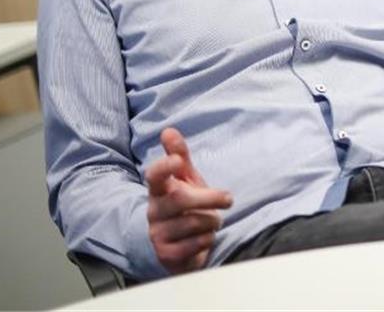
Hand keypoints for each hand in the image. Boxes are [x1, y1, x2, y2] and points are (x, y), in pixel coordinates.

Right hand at [145, 127, 232, 273]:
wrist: (176, 245)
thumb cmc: (184, 205)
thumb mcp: (185, 179)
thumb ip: (179, 155)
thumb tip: (169, 130)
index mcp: (158, 190)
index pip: (154, 175)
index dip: (164, 166)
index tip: (177, 160)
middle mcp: (155, 211)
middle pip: (180, 199)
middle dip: (210, 198)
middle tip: (228, 199)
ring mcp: (158, 233)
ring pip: (195, 222)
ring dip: (212, 221)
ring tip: (212, 220)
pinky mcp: (167, 254)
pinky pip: (197, 243)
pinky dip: (208, 239)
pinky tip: (204, 237)